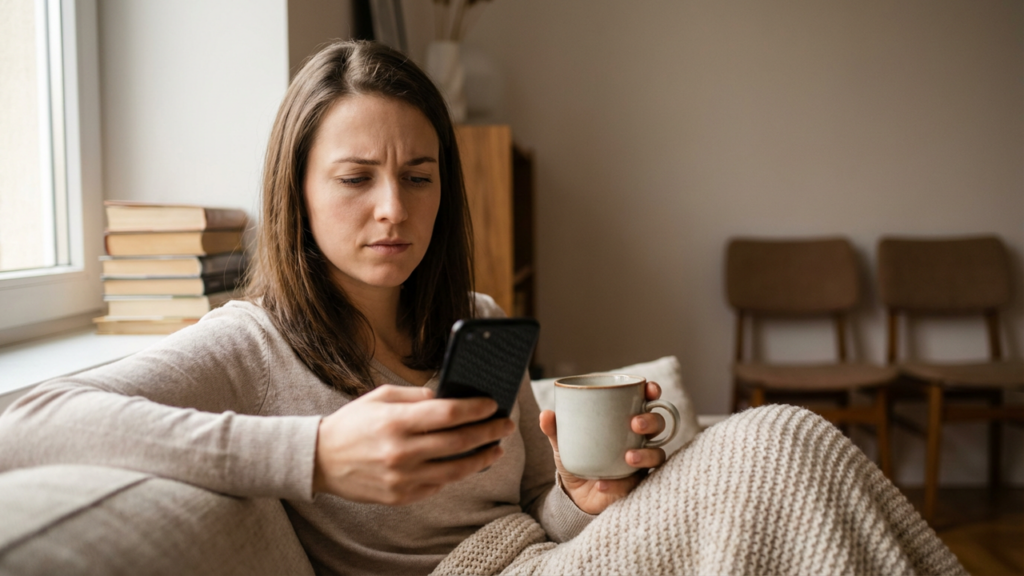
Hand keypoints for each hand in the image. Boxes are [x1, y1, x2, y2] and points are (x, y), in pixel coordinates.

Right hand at [313, 384, 515, 505]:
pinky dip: (455, 474)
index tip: (493, 403)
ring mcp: (402, 478)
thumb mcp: (380, 397)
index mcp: (396, 421)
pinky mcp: (401, 496)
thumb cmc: (353, 423)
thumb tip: (450, 396)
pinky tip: (466, 463)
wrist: (319, 460)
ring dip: (481, 458)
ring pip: (455, 469)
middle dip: (488, 431)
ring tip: (495, 448)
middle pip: (458, 442)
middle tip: (505, 425)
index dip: (476, 409)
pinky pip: (438, 485)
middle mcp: (401, 451)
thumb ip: (416, 397)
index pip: (449, 413)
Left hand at [539, 380, 666, 514]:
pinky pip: (635, 483)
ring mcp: (641, 462)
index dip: (653, 393)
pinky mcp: (636, 484)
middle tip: (634, 423)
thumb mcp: (564, 443)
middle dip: (651, 421)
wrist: (576, 494)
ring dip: (645, 454)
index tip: (649, 389)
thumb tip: (545, 414)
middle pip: (658, 425)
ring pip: (657, 454)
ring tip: (628, 457)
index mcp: (625, 421)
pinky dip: (619, 484)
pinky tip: (603, 484)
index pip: (646, 402)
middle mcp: (638, 440)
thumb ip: (556, 429)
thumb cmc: (578, 458)